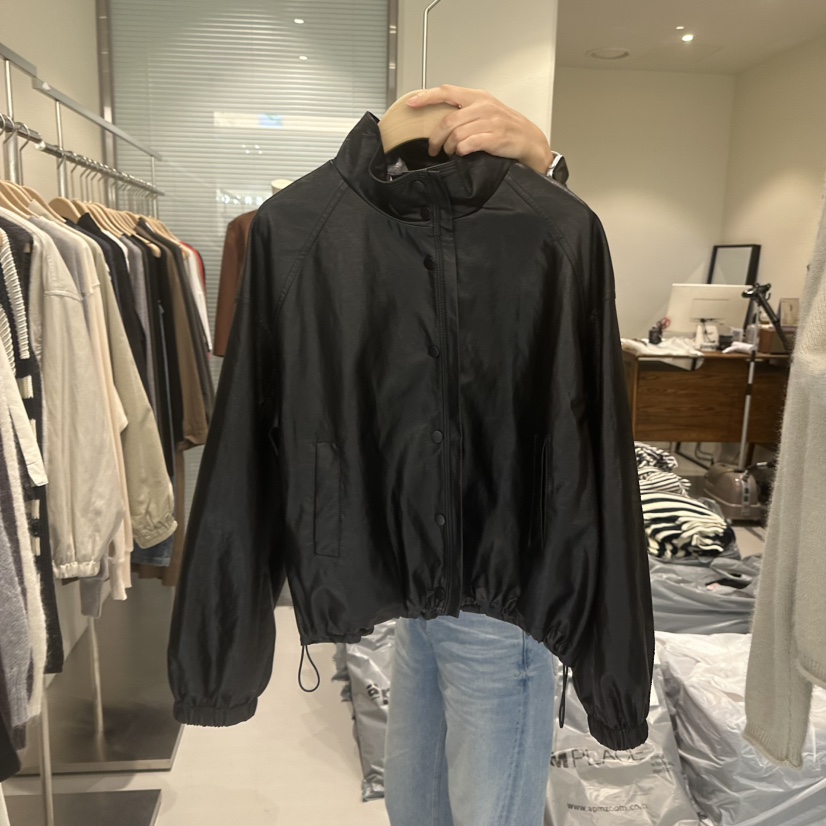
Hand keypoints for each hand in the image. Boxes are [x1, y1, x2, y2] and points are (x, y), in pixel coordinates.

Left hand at [407, 85, 554, 174]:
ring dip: (449, 147)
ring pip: (456, 134)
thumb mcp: (485, 113)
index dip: (427, 97)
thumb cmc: (506, 129)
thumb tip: (439, 122)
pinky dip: (461, 151)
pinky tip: (463, 154)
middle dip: (436, 138)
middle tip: (434, 149)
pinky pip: (469, 144)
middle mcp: (483, 106)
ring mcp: (491, 121)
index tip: (412, 103)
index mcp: (478, 97)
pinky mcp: (495, 138)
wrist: (531, 142)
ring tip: (451, 153)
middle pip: (448, 120)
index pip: (447, 92)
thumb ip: (464, 113)